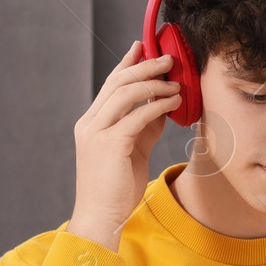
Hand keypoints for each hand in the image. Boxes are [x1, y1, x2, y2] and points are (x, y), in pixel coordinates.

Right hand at [66, 40, 182, 250]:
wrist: (100, 218)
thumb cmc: (116, 189)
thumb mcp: (133, 151)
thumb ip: (144, 128)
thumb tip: (163, 107)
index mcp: (91, 123)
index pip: (110, 84)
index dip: (128, 63)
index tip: (144, 47)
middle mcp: (90, 123)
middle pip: (118, 82)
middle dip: (145, 66)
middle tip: (168, 59)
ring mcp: (96, 132)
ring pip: (126, 93)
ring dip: (154, 84)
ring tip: (176, 83)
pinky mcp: (109, 144)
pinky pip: (137, 115)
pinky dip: (157, 105)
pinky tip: (173, 103)